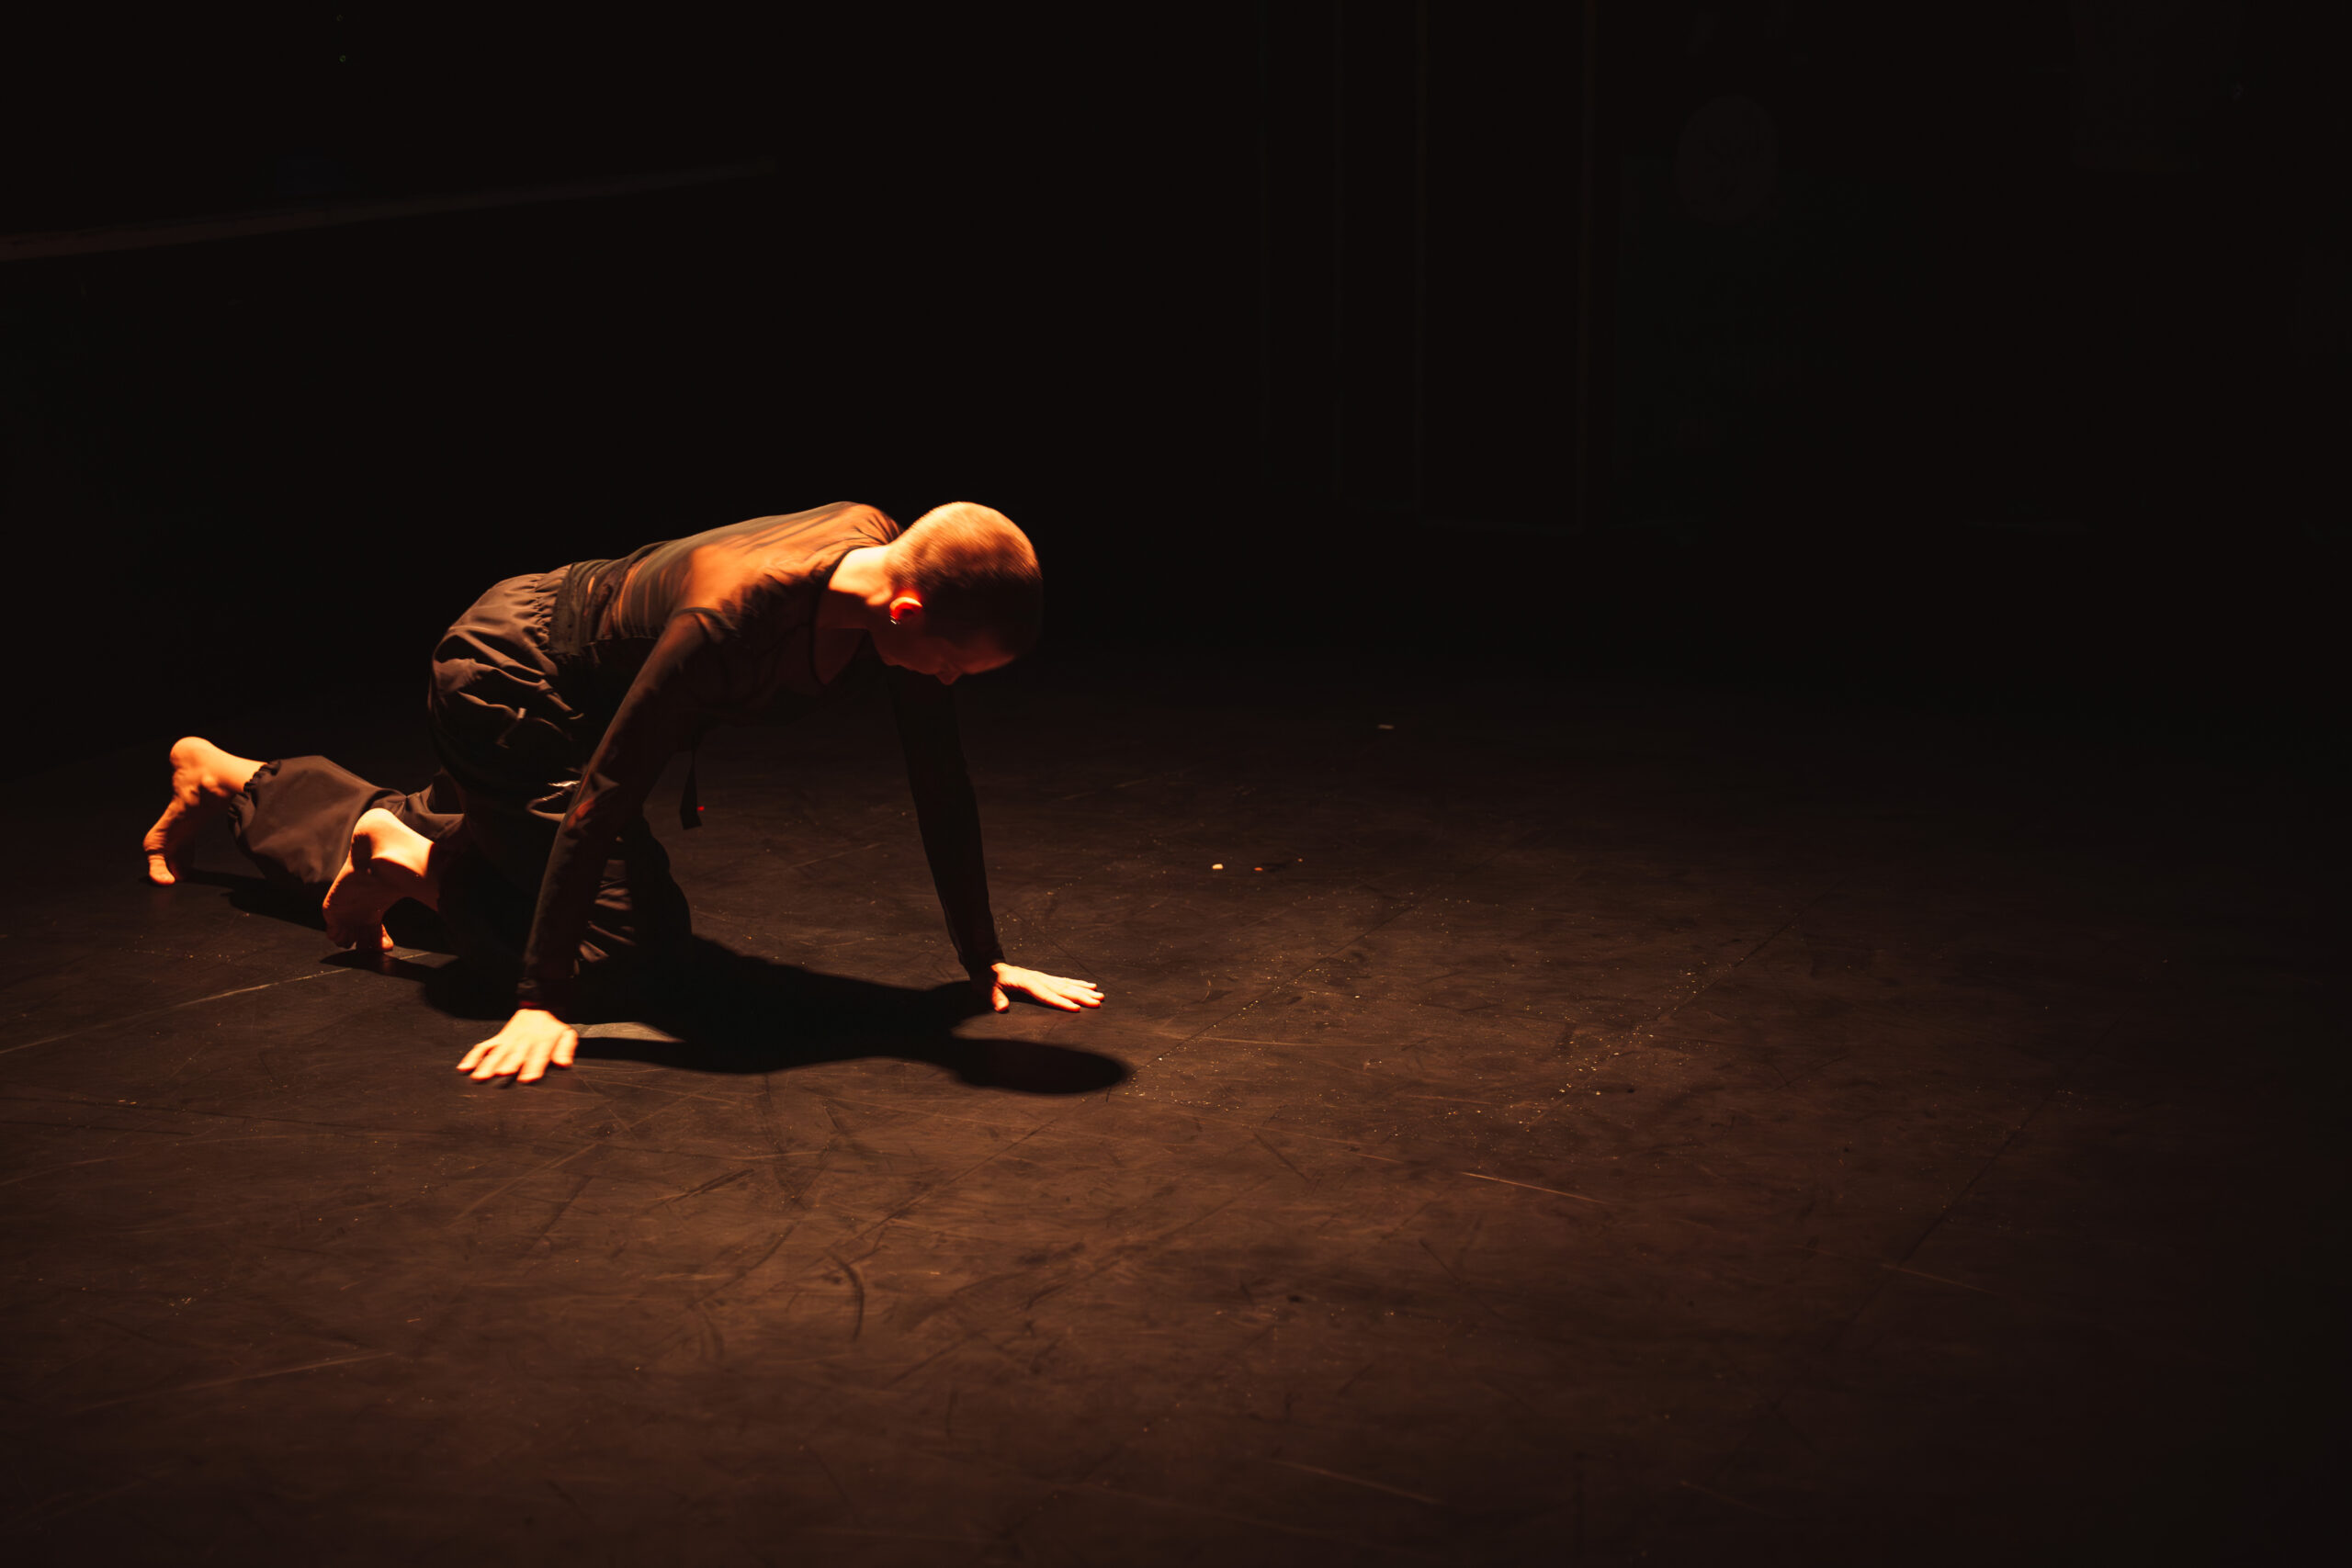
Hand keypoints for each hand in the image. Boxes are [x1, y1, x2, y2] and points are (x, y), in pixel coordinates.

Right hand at [456, 1008, 578, 1083]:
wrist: (539, 1005)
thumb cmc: (552, 1026)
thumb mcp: (566, 1034)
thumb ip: (565, 1049)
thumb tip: (564, 1063)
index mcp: (542, 1041)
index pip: (538, 1056)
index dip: (533, 1067)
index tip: (527, 1079)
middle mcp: (523, 1041)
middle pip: (515, 1054)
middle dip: (508, 1064)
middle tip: (502, 1074)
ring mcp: (508, 1040)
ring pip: (497, 1052)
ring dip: (488, 1064)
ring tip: (480, 1076)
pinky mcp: (498, 1039)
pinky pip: (483, 1047)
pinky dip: (473, 1057)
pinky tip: (464, 1067)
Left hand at [982, 963, 1104, 1013]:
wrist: (986, 964)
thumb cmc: (987, 978)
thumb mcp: (986, 988)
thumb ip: (995, 998)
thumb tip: (1002, 1008)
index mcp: (1026, 981)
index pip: (1046, 994)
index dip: (1061, 1002)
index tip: (1077, 1008)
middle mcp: (1038, 978)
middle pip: (1062, 988)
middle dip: (1081, 996)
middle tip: (1098, 1002)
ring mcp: (1042, 976)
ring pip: (1067, 984)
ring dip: (1084, 990)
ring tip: (1099, 995)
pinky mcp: (1043, 977)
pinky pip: (1063, 980)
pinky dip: (1077, 983)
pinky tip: (1088, 985)